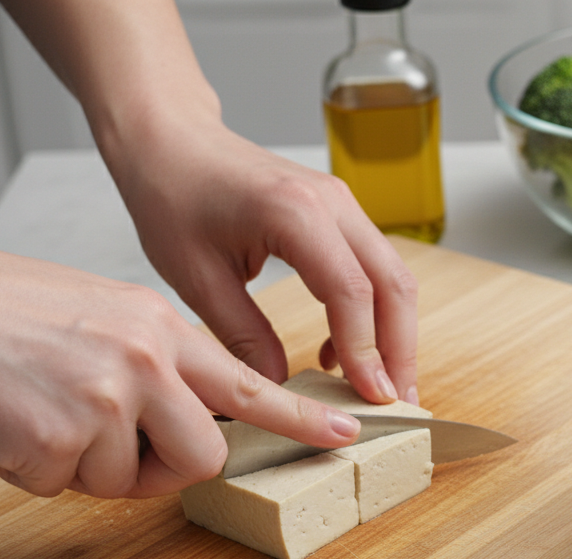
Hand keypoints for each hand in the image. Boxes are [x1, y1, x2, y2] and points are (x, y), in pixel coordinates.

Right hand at [0, 248, 362, 497]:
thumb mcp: (105, 318)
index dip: (300, 418)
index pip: (249, 382)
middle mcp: (146, 359)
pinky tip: (12, 422)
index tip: (347, 434)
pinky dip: (36, 469)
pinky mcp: (57, 437)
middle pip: (205, 456)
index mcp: (162, 328)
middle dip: (166, 468)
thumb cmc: (12, 313)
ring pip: (132, 481)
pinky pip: (68, 486)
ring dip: (90, 468)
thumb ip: (159, 366)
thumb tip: (194, 424)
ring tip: (45, 414)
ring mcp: (105, 398)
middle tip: (113, 444)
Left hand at [107, 116, 419, 406]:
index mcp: (295, 213)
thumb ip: (243, 337)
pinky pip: (375, 268)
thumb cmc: (173, 195)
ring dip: (395, 335)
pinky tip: (346, 351)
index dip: (366, 351)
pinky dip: (375, 313)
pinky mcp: (342, 212)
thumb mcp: (196, 278)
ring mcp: (344, 204)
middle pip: (393, 285)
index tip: (371, 399)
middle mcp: (333, 203)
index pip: (351, 292)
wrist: (171, 139)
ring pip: (394, 277)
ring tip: (381, 387)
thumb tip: (280, 392)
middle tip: (397, 405)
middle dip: (400, 350)